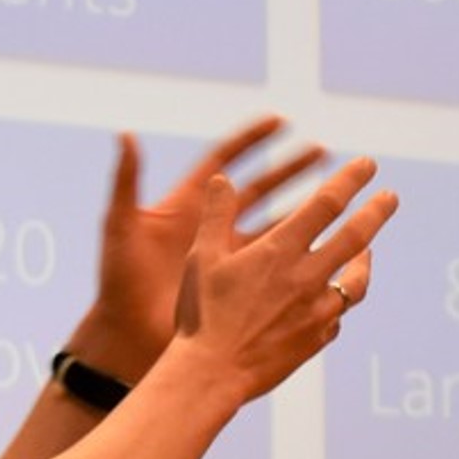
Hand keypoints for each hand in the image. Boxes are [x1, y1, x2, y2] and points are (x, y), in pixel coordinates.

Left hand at [74, 115, 324, 379]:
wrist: (125, 337)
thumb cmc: (118, 282)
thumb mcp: (121, 228)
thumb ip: (125, 181)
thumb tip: (125, 135)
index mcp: (186, 205)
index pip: (224, 161)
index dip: (251, 140)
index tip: (282, 121)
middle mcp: (211, 226)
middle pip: (260, 188)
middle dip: (291, 169)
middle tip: (324, 153)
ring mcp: (228, 257)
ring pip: (275, 226)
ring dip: (305, 211)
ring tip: (340, 196)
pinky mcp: (239, 288)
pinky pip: (276, 268)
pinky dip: (299, 257)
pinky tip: (326, 248)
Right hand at [172, 157, 396, 404]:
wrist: (213, 374)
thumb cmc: (202, 315)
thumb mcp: (201, 257)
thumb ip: (216, 215)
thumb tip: (221, 179)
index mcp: (280, 251)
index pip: (327, 204)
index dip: (350, 180)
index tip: (367, 165)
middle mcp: (306, 277)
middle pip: (356, 237)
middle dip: (377, 212)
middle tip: (391, 197)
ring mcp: (317, 311)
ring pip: (356, 280)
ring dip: (365, 261)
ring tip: (369, 252)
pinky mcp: (316, 339)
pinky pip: (338, 316)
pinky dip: (339, 301)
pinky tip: (334, 299)